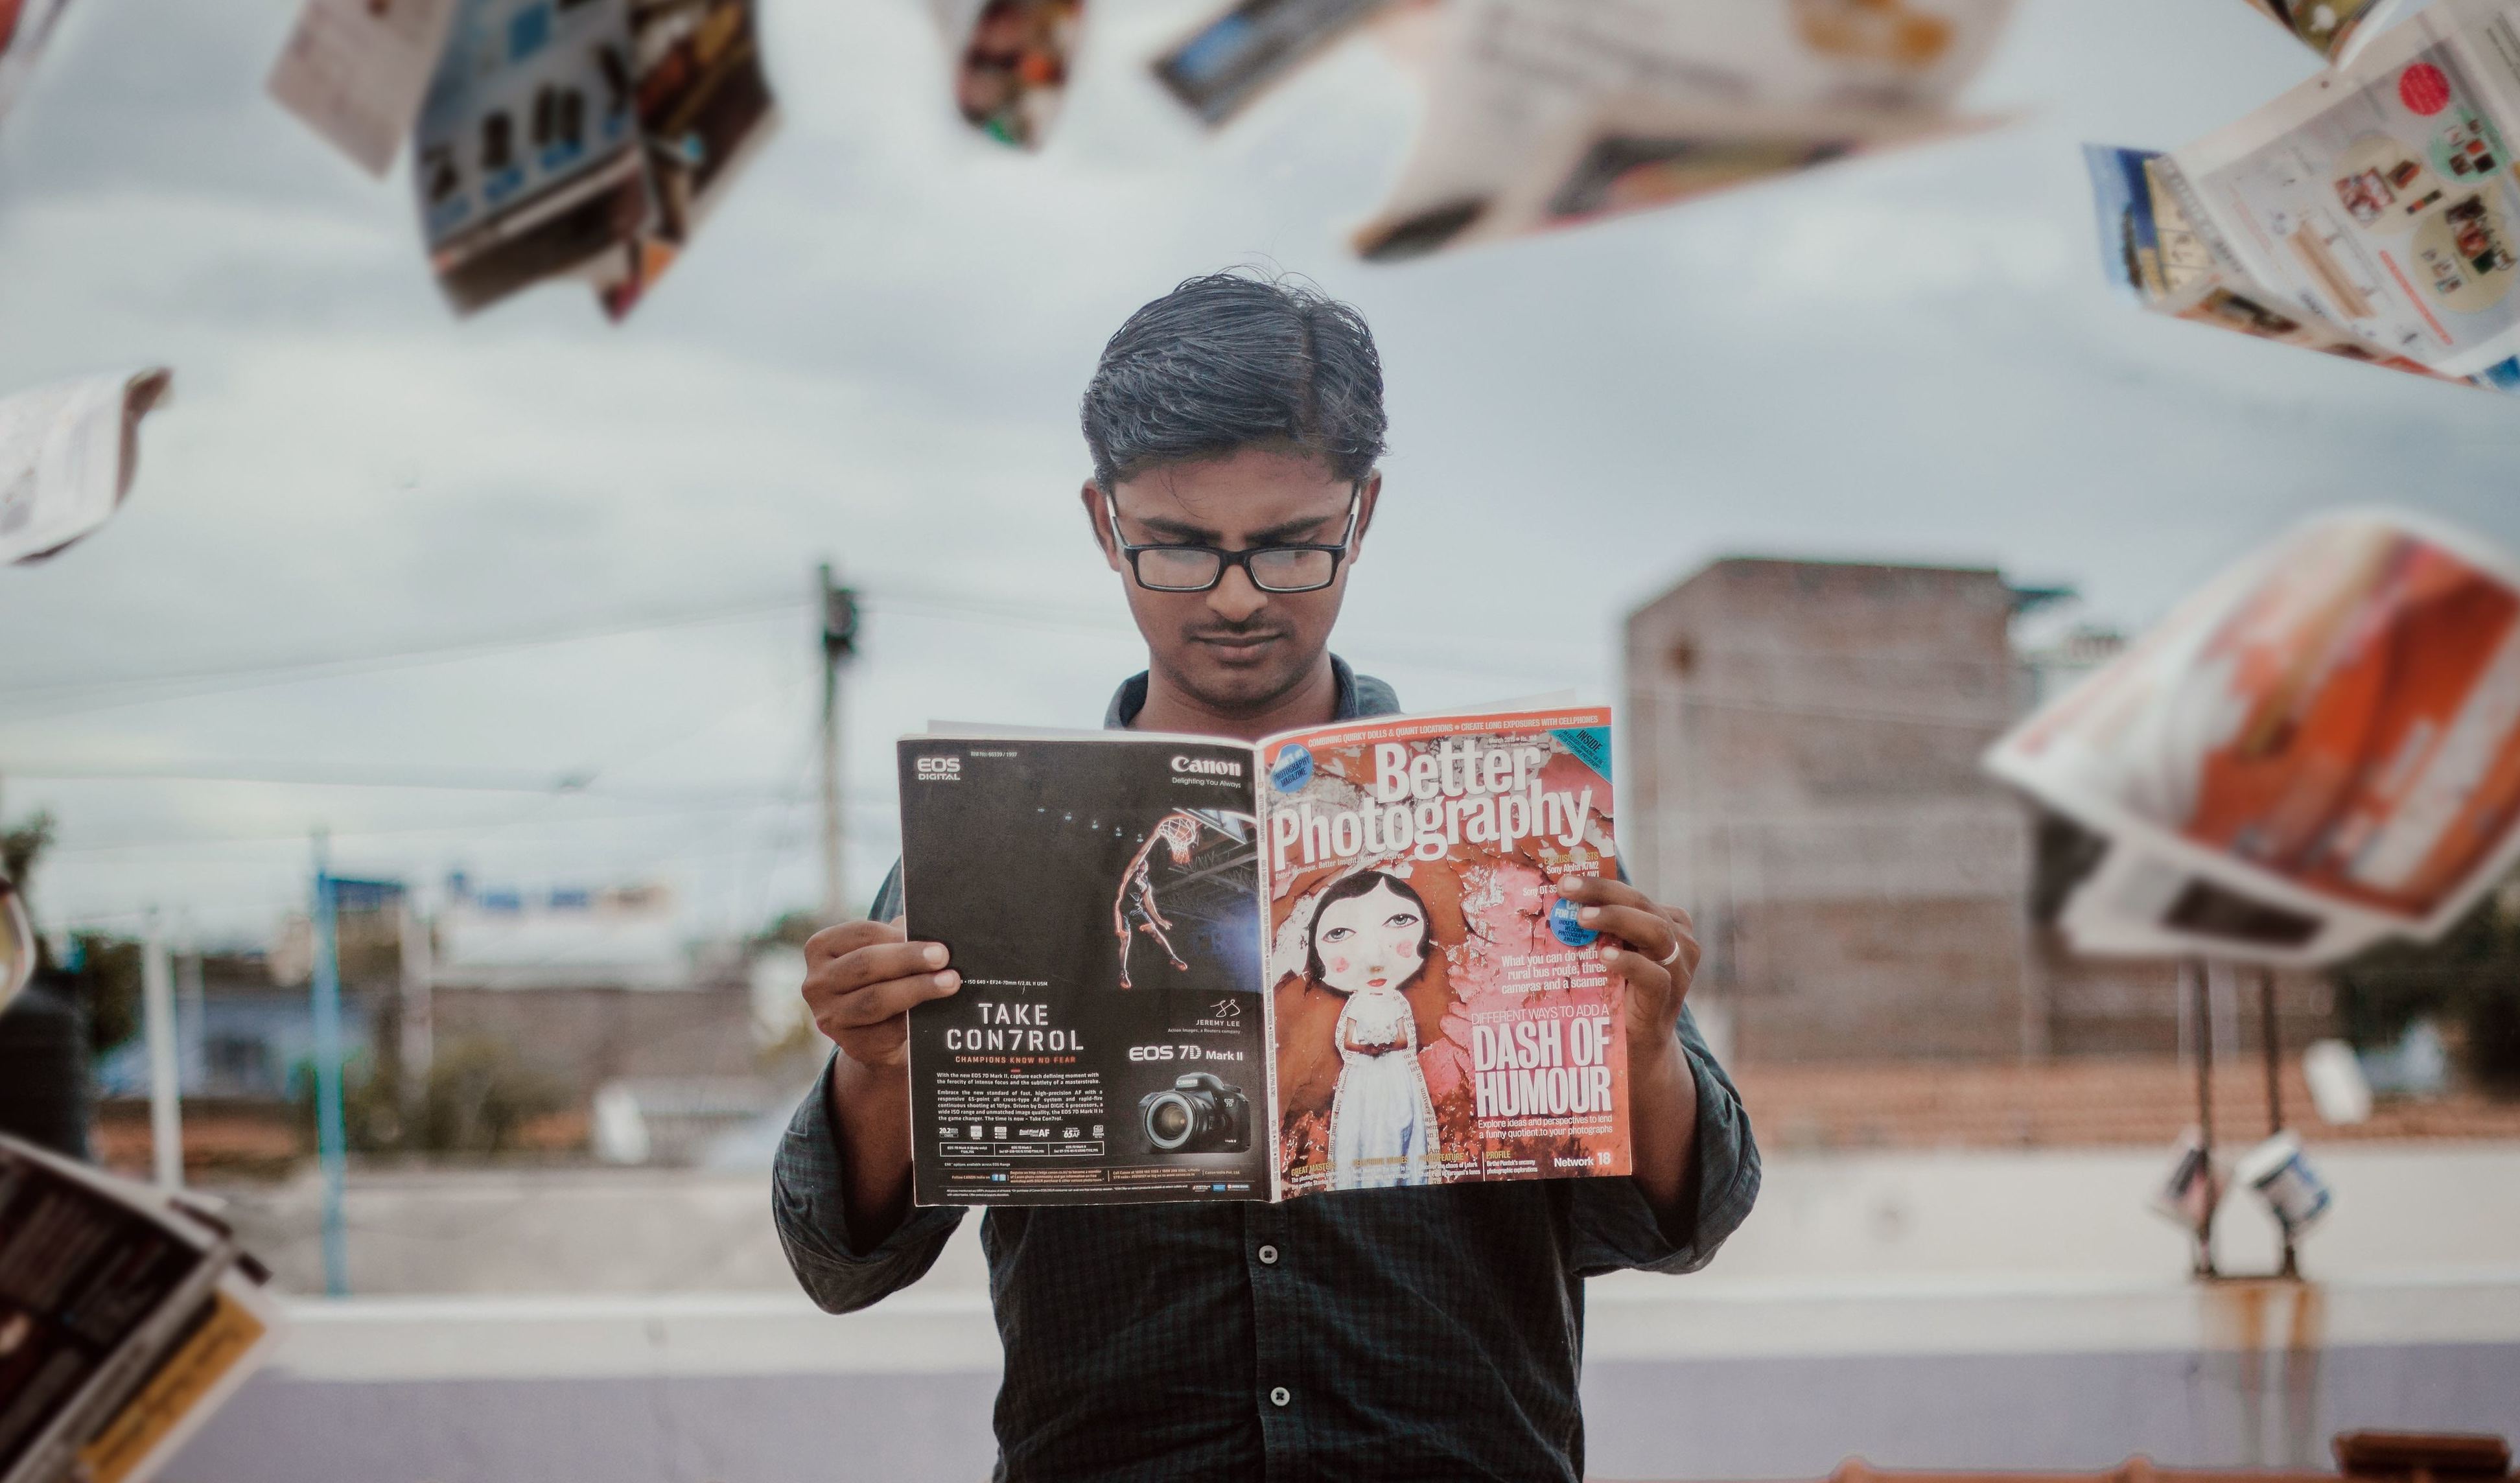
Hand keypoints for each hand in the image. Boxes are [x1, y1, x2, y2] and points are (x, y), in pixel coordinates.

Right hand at [802, 918, 960, 1071]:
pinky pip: (887, 1030)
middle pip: (866, 964)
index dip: (898, 935)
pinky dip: (914, 1018)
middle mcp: (817, 982)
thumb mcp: (884, 953)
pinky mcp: (851, 1044)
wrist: (874, 1032)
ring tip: (949, 982)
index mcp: (821, 948)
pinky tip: (935, 1011)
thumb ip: (899, 938)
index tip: (930, 938)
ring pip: (876, 999)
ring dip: (917, 989)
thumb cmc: (882, 979)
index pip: (861, 934)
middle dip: (908, 959)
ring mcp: (830, 1016)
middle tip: (943, 957)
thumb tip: (931, 927)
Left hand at [1559, 876, 1698, 1070]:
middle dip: (1603, 893)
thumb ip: (1596, 931)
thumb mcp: (1610, 953)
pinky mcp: (1669, 997)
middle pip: (1642, 905)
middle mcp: (1679, 940)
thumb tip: (1552, 903)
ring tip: (1582, 918)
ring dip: (1616, 919)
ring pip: (1655, 931)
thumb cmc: (1619, 993)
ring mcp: (1678, 969)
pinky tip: (1604, 956)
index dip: (1601, 884)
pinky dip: (1628, 962)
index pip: (1633, 894)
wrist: (1637, 1046)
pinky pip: (1654, 975)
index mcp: (1667, 922)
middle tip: (1566, 889)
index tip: (1565, 879)